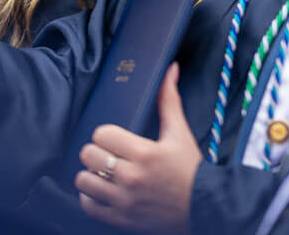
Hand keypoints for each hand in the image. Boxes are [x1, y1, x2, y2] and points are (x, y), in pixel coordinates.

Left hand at [75, 64, 199, 232]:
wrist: (204, 206)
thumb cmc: (190, 168)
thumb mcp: (180, 133)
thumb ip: (169, 100)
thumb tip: (170, 69)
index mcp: (144, 153)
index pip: (101, 134)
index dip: (106, 134)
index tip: (114, 139)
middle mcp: (131, 177)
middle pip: (88, 155)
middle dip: (97, 152)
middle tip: (108, 155)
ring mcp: (124, 201)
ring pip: (83, 180)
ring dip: (91, 175)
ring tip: (103, 173)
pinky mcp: (121, 219)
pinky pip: (89, 205)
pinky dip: (91, 198)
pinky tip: (103, 191)